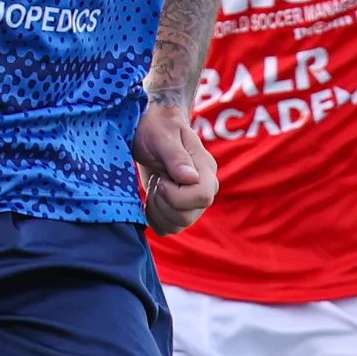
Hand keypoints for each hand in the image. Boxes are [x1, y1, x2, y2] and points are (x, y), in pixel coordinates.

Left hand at [134, 100, 217, 235]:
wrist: (152, 129)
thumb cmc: (157, 127)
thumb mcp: (163, 136)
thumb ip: (176, 157)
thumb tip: (190, 179)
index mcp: (205, 169)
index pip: (201, 197)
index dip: (175, 195)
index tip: (160, 179)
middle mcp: (205, 187)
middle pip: (187, 216)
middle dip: (162, 203)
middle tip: (156, 181)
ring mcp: (193, 201)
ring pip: (177, 225)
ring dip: (157, 210)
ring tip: (155, 186)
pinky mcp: (179, 209)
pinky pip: (168, 228)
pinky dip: (154, 218)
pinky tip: (151, 198)